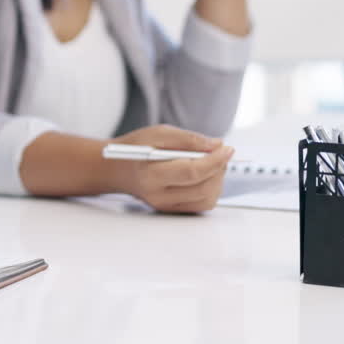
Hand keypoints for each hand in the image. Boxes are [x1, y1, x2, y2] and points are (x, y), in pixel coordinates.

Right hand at [110, 125, 234, 212]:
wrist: (116, 170)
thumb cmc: (135, 149)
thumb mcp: (157, 133)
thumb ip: (188, 138)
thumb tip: (217, 145)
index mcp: (150, 174)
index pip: (190, 172)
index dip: (214, 160)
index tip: (227, 148)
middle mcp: (158, 195)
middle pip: (203, 187)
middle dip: (218, 168)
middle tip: (219, 152)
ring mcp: (166, 206)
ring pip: (207, 199)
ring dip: (217, 180)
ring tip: (209, 163)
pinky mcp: (173, 210)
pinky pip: (203, 204)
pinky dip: (211, 189)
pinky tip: (204, 176)